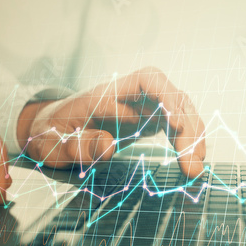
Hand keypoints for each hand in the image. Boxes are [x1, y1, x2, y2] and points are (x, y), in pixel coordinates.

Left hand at [17, 67, 205, 177]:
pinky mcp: (147, 120)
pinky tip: (192, 157)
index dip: (167, 98)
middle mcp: (129, 95)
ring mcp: (141, 107)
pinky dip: (187, 140)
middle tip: (192, 162)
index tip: (177, 125)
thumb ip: (77, 146)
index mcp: (106, 93)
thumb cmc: (50, 135)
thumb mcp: (53, 145)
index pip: (147, 80)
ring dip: (192, 134)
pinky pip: (175, 124)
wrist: (50, 131)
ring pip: (179, 109)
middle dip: (187, 126)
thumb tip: (108, 147)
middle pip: (171, 96)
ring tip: (195, 165)